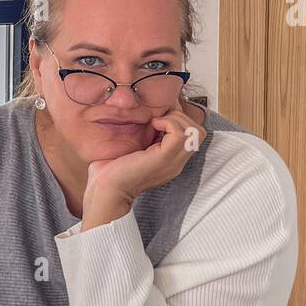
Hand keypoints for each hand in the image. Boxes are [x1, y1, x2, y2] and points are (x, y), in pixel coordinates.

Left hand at [80, 109, 203, 230]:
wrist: (106, 188)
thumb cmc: (113, 170)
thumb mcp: (136, 150)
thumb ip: (148, 137)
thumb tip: (150, 116)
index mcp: (172, 161)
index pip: (194, 137)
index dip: (180, 121)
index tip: (159, 120)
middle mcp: (177, 163)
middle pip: (199, 132)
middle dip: (182, 117)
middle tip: (160, 120)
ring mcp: (173, 162)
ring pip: (195, 131)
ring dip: (176, 119)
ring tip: (157, 123)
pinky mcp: (164, 158)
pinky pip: (180, 133)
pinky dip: (168, 123)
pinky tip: (153, 126)